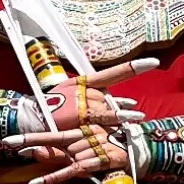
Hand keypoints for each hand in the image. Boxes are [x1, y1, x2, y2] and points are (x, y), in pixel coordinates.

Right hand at [6, 57, 157, 147]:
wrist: (31, 120)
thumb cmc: (50, 110)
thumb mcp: (69, 96)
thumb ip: (92, 97)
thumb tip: (116, 98)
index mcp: (82, 82)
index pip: (112, 73)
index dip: (133, 67)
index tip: (153, 63)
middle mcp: (84, 90)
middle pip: (110, 96)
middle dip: (119, 107)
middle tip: (132, 115)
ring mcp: (83, 102)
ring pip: (109, 106)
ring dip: (123, 113)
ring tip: (138, 117)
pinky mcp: (81, 116)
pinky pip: (103, 116)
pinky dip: (117, 116)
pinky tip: (130, 117)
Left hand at [23, 123, 134, 183]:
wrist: (139, 154)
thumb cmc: (109, 152)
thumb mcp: (83, 151)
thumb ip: (60, 153)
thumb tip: (34, 153)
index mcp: (81, 129)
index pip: (52, 132)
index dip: (32, 135)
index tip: (12, 138)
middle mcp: (84, 136)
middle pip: (55, 141)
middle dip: (31, 141)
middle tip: (8, 141)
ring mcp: (91, 147)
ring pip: (64, 156)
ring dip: (49, 162)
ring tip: (29, 166)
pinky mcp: (97, 161)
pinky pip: (71, 170)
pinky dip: (52, 177)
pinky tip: (35, 182)